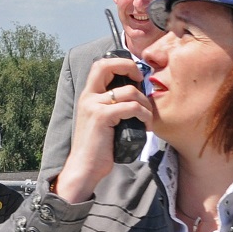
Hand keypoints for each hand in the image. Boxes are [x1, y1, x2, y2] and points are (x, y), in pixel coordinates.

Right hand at [54, 56, 155, 203]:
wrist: (85, 167)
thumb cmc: (98, 147)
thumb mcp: (101, 120)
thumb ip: (111, 106)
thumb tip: (134, 94)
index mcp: (88, 95)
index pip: (100, 65)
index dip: (120, 64)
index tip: (135, 77)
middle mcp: (88, 97)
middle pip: (107, 66)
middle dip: (130, 68)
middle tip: (141, 82)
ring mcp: (94, 106)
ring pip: (129, 91)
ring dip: (145, 103)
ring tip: (148, 117)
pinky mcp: (102, 117)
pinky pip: (131, 108)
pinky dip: (144, 115)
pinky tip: (145, 127)